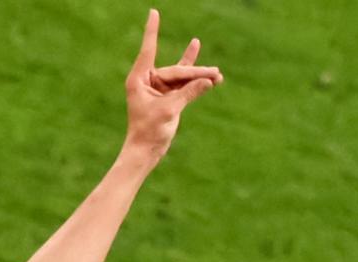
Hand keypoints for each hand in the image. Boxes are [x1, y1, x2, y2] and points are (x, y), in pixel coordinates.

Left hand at [123, 10, 221, 159]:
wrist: (146, 151)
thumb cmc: (149, 131)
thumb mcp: (170, 111)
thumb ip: (189, 93)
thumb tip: (209, 81)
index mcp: (139, 79)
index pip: (149, 50)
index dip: (152, 31)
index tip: (153, 12)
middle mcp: (147, 80)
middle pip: (175, 71)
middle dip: (196, 73)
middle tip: (216, 74)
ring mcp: (158, 88)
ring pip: (182, 77)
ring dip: (199, 77)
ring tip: (218, 74)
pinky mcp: (168, 97)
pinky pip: (184, 84)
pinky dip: (197, 81)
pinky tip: (209, 72)